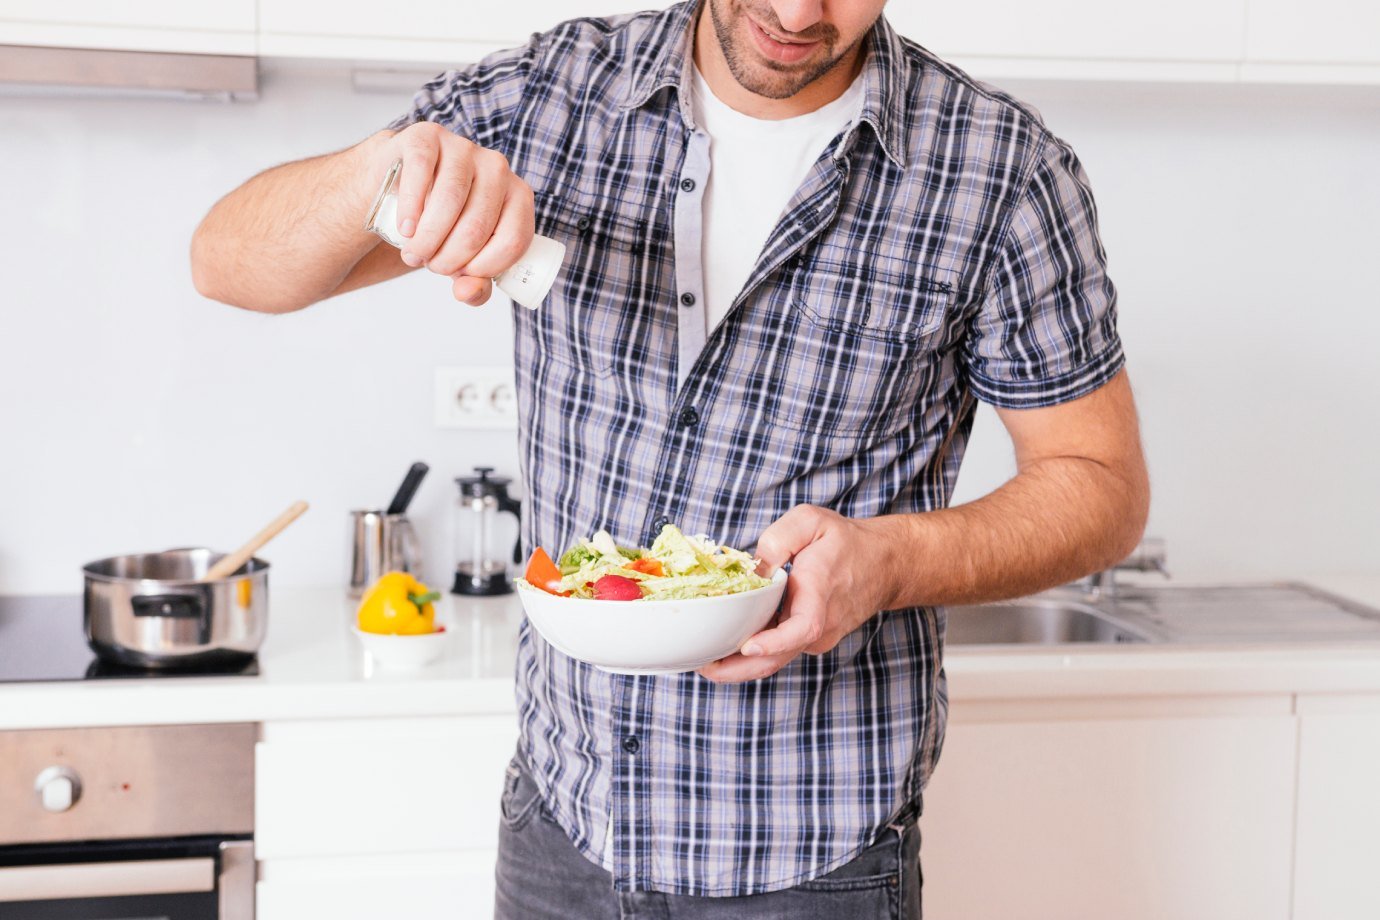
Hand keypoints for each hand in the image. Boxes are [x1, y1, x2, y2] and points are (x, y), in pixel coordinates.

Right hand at [369, 123, 534, 305]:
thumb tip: (467, 292)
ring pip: (451, 200)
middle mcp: (497, 167)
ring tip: (414, 253)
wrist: (401, 186)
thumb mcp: (463, 260)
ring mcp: (463, 147)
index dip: (486, 268)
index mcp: (518, 196)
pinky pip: (423, 171)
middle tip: (430, 266)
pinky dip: (412, 206)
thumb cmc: (442, 225)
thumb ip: (475, 284)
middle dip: (449, 258)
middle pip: (478, 226)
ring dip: (428, 238)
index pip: (514, 240)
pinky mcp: (428, 136)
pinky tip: (406, 227)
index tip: (461, 276)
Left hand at [697, 505, 894, 683]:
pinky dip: (752, 655)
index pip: (802, 628)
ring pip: (776, 659)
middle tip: (702, 666)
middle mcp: (819, 625)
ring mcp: (815, 638)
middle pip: (779, 657)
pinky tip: (725, 648)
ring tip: (704, 661)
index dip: (774, 642)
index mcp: (820, 594)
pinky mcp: (809, 640)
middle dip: (738, 669)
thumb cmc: (846, 542)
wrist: (884, 564)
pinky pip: (779, 652)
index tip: (748, 647)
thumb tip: (755, 567)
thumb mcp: (812, 521)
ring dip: (740, 666)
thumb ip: (780, 537)